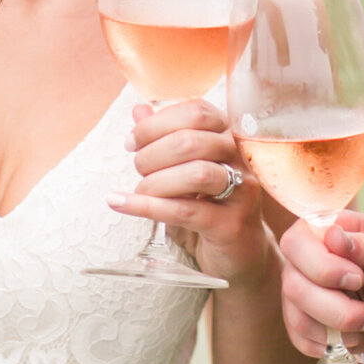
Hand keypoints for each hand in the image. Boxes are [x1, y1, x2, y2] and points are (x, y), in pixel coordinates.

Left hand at [107, 100, 269, 286]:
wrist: (241, 253)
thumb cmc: (210, 204)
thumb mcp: (186, 168)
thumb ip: (165, 137)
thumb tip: (139, 110)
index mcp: (230, 136)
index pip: (197, 112)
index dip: (158, 123)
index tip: (133, 141)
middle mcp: (242, 159)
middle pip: (192, 141)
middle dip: (152, 153)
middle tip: (138, 168)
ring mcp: (243, 192)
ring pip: (196, 173)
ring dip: (156, 180)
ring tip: (140, 190)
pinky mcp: (232, 224)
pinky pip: (185, 210)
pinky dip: (147, 206)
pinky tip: (121, 203)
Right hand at [279, 212, 363, 362]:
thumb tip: (332, 235)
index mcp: (328, 229)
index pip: (297, 242)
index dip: (322, 266)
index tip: (358, 279)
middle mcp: (307, 259)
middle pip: (293, 284)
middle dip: (335, 307)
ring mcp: (304, 291)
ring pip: (298, 316)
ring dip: (340, 328)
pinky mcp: (308, 321)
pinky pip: (301, 340)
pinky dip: (331, 345)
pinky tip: (356, 337)